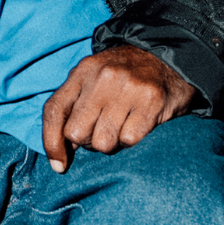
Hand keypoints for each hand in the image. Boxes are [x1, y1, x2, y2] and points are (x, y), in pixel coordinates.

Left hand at [43, 45, 194, 174]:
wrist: (171, 60)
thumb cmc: (125, 77)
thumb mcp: (94, 79)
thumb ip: (74, 108)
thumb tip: (59, 158)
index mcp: (85, 70)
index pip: (54, 110)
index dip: (52, 143)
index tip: (60, 164)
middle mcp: (104, 77)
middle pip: (76, 133)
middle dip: (88, 141)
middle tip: (103, 130)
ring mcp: (128, 88)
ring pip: (103, 142)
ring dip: (112, 142)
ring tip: (122, 125)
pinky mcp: (151, 101)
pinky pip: (128, 140)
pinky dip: (132, 139)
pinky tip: (138, 123)